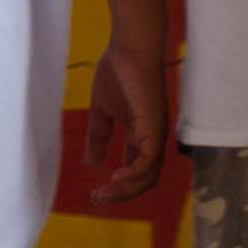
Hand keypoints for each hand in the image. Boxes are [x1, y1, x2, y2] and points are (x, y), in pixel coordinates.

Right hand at [80, 31, 167, 204]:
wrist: (129, 47)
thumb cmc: (118, 72)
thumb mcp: (102, 111)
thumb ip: (98, 136)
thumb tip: (91, 164)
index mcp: (141, 135)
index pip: (135, 170)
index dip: (118, 187)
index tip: (95, 194)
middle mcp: (153, 139)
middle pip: (143, 179)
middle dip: (120, 195)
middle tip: (96, 200)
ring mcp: (156, 133)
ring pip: (148, 175)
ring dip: (126, 189)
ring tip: (104, 193)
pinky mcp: (154, 126)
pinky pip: (149, 159)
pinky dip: (134, 173)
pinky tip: (116, 177)